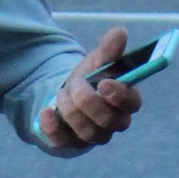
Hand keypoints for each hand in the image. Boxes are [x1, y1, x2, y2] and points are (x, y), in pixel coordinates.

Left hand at [40, 30, 143, 152]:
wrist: (68, 92)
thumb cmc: (91, 77)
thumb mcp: (98, 61)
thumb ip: (109, 50)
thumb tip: (120, 33)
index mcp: (126, 100)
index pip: (132, 104)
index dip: (119, 96)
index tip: (103, 83)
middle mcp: (114, 122)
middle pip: (107, 120)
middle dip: (88, 100)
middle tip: (75, 83)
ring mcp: (94, 136)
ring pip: (87, 132)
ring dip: (70, 109)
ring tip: (61, 92)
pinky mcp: (73, 144)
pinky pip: (64, 142)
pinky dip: (53, 126)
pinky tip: (46, 111)